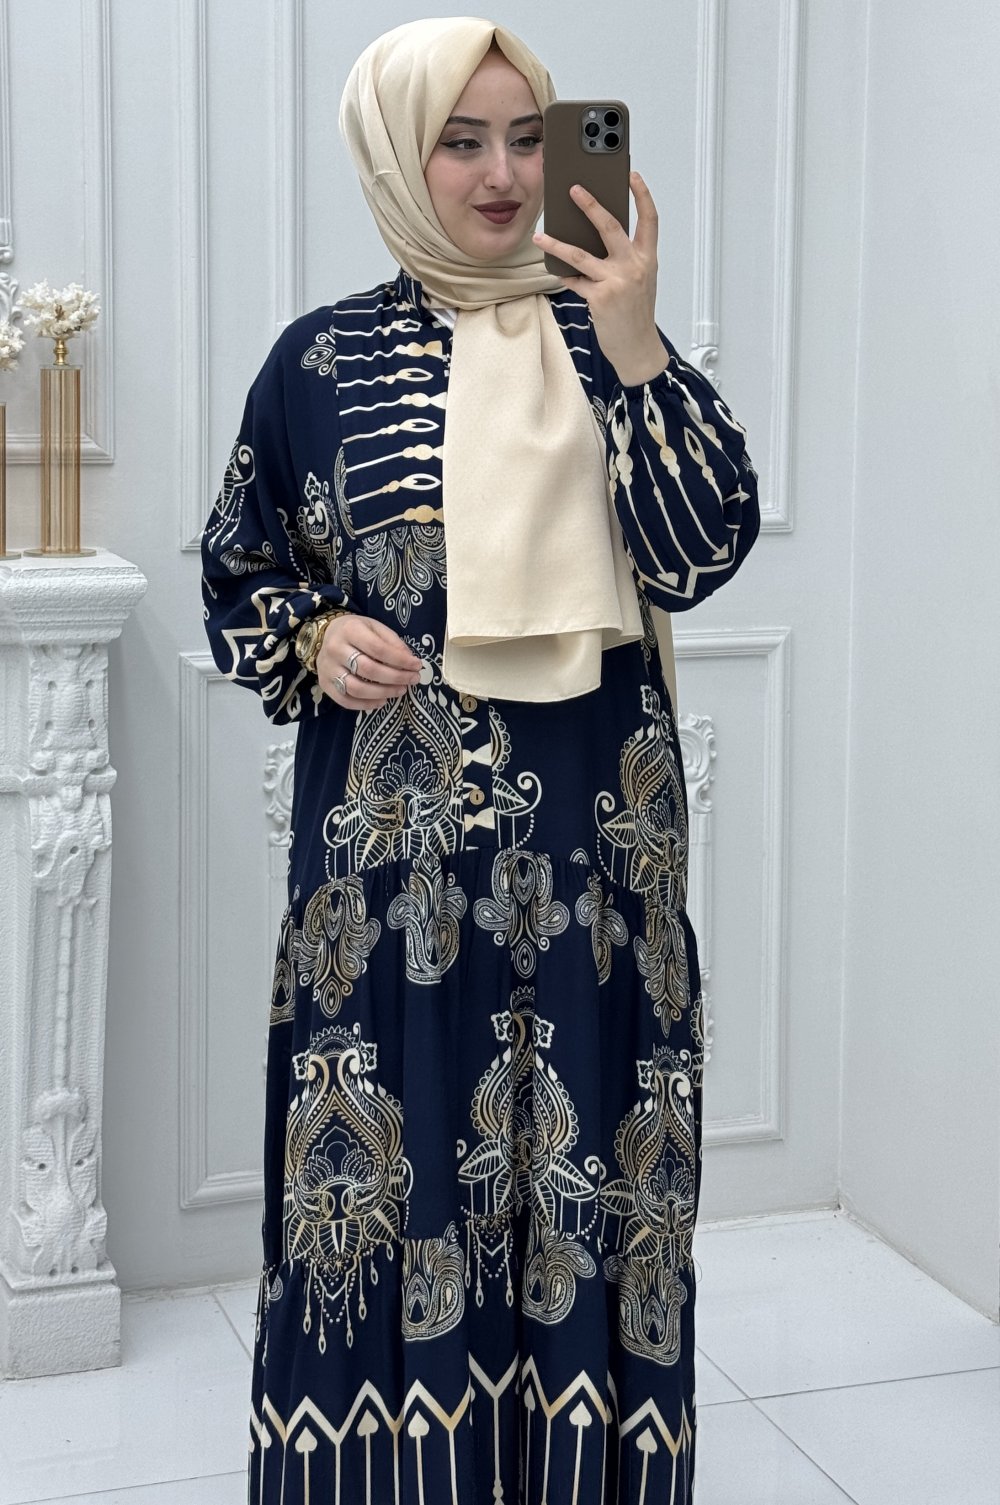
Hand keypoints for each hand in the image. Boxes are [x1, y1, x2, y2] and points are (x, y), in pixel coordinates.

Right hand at [317, 614, 422, 710]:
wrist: (326, 636)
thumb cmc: (356, 631)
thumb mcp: (374, 627)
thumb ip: (392, 641)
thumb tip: (409, 660)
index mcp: (350, 630)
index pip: (378, 649)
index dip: (400, 660)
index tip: (417, 666)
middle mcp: (335, 649)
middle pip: (368, 670)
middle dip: (395, 677)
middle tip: (412, 680)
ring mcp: (328, 669)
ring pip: (357, 688)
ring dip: (383, 693)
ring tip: (400, 691)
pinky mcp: (324, 684)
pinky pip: (345, 700)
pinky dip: (365, 705)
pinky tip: (382, 701)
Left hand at [532, 170, 668, 386]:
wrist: (638, 349)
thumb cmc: (636, 314)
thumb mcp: (639, 281)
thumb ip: (623, 259)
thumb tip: (592, 239)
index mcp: (647, 258)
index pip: (650, 220)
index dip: (642, 195)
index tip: (631, 175)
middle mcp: (634, 266)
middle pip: (610, 226)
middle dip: (590, 204)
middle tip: (574, 189)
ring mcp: (617, 282)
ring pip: (581, 254)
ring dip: (557, 243)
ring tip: (540, 234)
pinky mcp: (600, 298)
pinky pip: (574, 280)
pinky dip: (562, 274)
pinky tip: (551, 267)